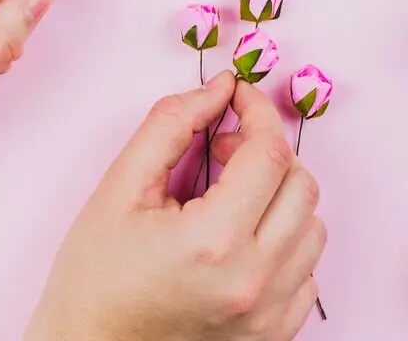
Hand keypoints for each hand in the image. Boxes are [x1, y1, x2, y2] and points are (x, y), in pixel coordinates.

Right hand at [26, 75, 325, 340]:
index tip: (240, 98)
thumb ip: (169, 127)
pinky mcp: (272, 335)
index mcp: (214, 241)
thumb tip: (216, 91)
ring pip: (313, 229)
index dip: (257, 112)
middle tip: (224, 148)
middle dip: (267, 151)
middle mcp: (253, 280)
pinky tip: (244, 238)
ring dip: (281, 197)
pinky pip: (308, 275)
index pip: (269, 153)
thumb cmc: (94, 281)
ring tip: (234, 195)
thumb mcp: (119, 190)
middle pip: (301, 186)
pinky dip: (286, 244)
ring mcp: (268, 314)